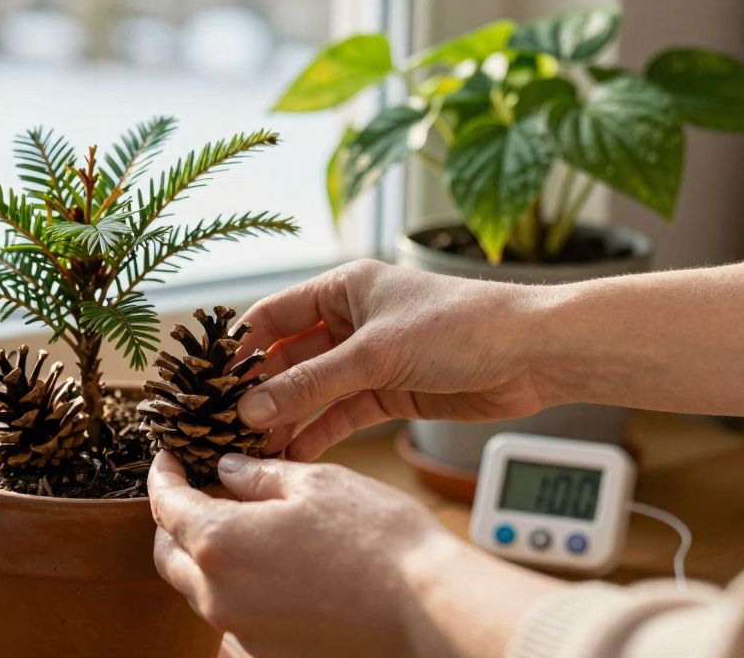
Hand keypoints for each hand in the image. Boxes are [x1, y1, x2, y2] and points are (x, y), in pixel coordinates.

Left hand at [147, 451, 561, 657]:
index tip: (168, 458)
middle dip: (173, 520)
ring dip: (203, 556)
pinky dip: (234, 588)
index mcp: (218, 543)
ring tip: (235, 525)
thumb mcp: (313, 481)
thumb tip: (226, 470)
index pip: (166, 504)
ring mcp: (241, 631)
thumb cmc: (375, 536)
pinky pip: (232, 617)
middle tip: (194, 489)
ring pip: (198, 589)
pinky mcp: (268, 653)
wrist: (428, 608)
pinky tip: (266, 566)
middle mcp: (218, 595)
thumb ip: (257, 476)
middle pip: (169, 554)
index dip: (163, 474)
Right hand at [237, 259, 553, 459]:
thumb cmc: (459, 326)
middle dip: (260, 391)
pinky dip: (319, 433)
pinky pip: (342, 414)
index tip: (209, 383)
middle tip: (225, 426)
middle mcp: (351, 321)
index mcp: (343, 288)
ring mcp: (370, 360)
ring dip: (287, 418)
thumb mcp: (375, 354)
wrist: (534, 354)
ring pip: (313, 391)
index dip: (240, 348)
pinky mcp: (390, 394)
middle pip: (289, 358)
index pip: (273, 316)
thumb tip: (252, 409)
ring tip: (252, 449)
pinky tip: (293, 455)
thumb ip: (312, 384)